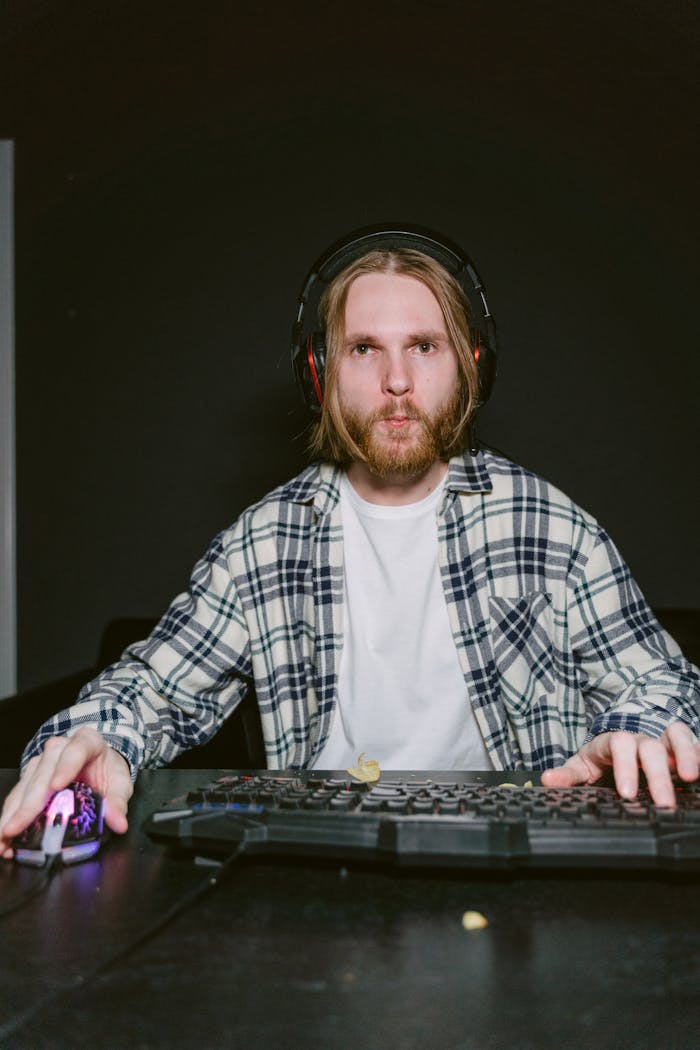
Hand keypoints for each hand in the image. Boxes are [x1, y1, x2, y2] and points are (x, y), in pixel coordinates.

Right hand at [0, 727, 132, 858]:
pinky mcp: (29, 775)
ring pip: (23, 787)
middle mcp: (58, 748)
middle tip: (14, 830)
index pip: (75, 752)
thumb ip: (119, 802)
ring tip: (3, 840)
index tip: (56, 786)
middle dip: (26, 805)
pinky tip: (4, 836)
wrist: (98, 761)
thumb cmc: (107, 770)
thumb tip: (119, 824)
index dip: (65, 768)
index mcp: (86, 742)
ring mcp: (41, 761)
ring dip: (11, 816)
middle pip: (41, 775)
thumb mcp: (120, 783)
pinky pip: (17, 796)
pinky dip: (10, 817)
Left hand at [541, 721, 699, 806]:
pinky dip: (697, 753)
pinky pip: (691, 742)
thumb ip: (568, 774)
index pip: (619, 747)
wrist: (625, 733)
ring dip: (684, 755)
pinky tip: (699, 770)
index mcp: (615, 741)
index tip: (626, 793)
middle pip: (650, 749)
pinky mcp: (680, 742)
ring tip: (689, 777)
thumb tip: (547, 780)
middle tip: (662, 801)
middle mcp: (641, 736)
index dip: (624, 768)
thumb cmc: (605, 754)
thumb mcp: (584, 764)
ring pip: (675, 738)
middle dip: (656, 774)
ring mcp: (662, 737)